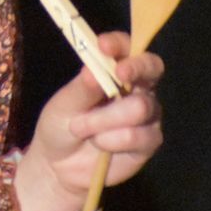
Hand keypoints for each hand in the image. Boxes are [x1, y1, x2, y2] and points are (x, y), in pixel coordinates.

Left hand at [14, 30, 164, 210]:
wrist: (59, 166)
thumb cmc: (60, 125)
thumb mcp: (63, 105)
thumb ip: (81, 88)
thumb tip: (92, 69)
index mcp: (115, 70)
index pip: (127, 47)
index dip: (119, 44)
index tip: (103, 46)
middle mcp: (138, 88)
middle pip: (152, 68)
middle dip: (136, 69)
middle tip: (119, 74)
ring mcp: (147, 115)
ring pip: (139, 107)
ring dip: (104, 119)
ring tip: (81, 128)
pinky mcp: (149, 141)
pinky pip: (138, 136)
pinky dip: (112, 141)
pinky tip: (100, 145)